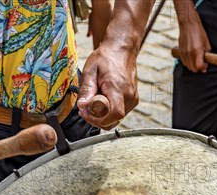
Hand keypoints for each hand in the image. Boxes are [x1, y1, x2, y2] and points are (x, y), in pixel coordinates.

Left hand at [77, 0, 153, 129]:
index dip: (98, 119)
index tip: (85, 113)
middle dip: (97, 119)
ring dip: (103, 116)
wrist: (122, 50)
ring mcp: (133, 99)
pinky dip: (109, 111)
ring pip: (117, 119)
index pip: (114, 114)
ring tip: (93, 101)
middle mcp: (129, 96)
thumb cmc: (106, 58)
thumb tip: (82, 107)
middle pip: (114, 120)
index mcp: (118, 88)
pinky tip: (103, 100)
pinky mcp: (134, 100)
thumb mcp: (90, 70)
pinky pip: (121, 113)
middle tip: (85, 109)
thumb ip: (87, 90)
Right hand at [176, 2, 210, 72]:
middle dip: (199, 68)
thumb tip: (207, 61)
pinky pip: (184, 62)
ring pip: (188, 67)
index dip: (204, 68)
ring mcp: (184, 52)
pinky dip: (188, 62)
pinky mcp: (180, 51)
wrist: (188, 23)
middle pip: (193, 69)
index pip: (199, 66)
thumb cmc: (199, 32)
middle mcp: (189, 53)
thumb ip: (207, 53)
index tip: (206, 65)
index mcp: (197, 50)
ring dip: (193, 66)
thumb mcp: (206, 42)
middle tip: (202, 63)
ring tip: (197, 60)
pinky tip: (192, 57)